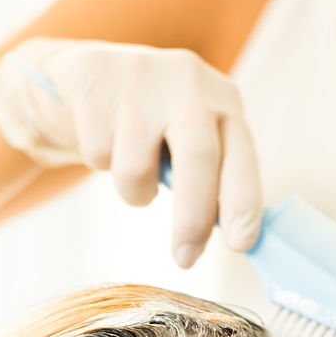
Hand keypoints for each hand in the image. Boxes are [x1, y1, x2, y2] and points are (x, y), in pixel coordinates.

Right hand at [0, 37, 262, 267]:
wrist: (91, 78)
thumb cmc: (154, 127)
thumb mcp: (191, 142)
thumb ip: (214, 181)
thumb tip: (237, 239)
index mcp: (222, 100)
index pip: (242, 155)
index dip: (244, 201)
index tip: (241, 244)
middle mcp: (189, 82)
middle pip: (198, 158)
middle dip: (193, 218)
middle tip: (186, 259)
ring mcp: (141, 77)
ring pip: (137, 168)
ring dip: (134, 191)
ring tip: (132, 169)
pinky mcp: (96, 79)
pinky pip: (98, 155)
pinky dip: (99, 162)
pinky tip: (104, 138)